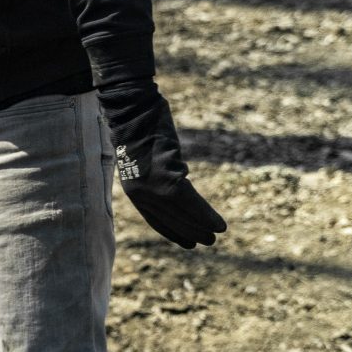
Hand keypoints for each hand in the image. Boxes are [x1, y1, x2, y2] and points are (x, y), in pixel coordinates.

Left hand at [98, 80, 225, 248]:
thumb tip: (178, 174)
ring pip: (181, 213)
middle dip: (189, 231)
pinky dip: (205, 214)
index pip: (154, 218)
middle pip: (169, 218)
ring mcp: (151, 186)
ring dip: (201, 225)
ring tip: (218, 234)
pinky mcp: (164, 178)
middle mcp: (140, 192)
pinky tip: (219, 224)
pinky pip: (189, 202)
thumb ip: (158, 169)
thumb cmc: (140, 124)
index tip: (188, 241)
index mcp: (133, 188)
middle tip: (209, 241)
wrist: (132, 109)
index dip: (172, 231)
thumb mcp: (145, 152)